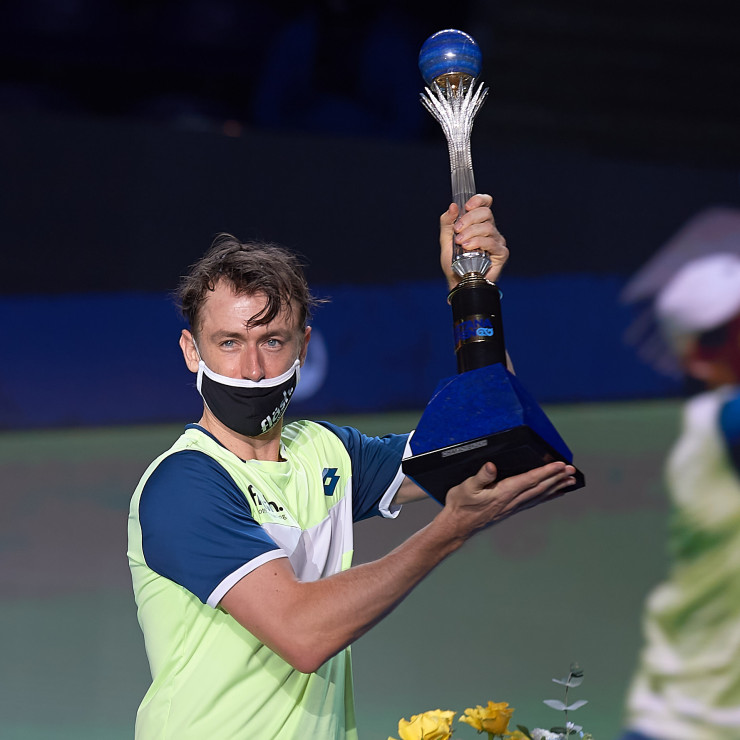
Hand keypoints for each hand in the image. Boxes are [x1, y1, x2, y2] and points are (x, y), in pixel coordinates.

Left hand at [439, 193, 508, 289]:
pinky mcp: (501, 253)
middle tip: (457, 231)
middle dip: (469, 219)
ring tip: (460, 243)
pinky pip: (491, 242)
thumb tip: (453, 206)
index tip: (467, 206)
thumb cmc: (453, 263)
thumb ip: (447, 223)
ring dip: (470, 233)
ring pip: (487, 227)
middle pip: (486, 213)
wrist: (457, 283)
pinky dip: (478, 242)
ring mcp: (497, 241)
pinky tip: (467, 248)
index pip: (485, 204)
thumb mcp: (445, 240)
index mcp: (478, 223)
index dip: (479, 200)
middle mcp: (490, 230)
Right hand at [441, 460, 576, 539]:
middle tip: (572, 471)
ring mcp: (513, 507)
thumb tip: (491, 466)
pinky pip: (534, 501)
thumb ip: (480, 477)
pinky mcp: (511, 510)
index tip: (561, 465)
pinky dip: (547, 496)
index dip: (547, 471)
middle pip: (540, 488)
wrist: (457, 526)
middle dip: (557, 478)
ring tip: (570, 482)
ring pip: (540, 495)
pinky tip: (553, 494)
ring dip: (556, 487)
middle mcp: (512, 501)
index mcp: (503, 493)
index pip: (530, 480)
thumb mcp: (466, 488)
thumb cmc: (460, 505)